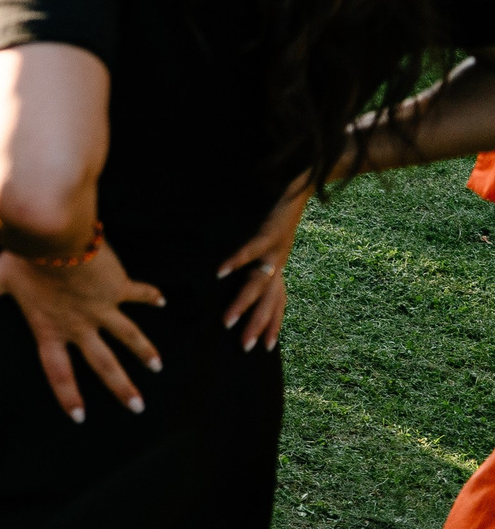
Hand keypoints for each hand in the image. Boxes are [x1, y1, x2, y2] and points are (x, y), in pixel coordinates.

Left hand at [0, 242, 164, 421]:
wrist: (54, 236)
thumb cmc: (23, 258)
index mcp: (50, 328)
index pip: (59, 371)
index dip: (68, 394)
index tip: (80, 416)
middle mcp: (79, 325)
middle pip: (103, 364)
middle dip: (121, 387)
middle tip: (137, 408)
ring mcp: (102, 307)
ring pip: (128, 336)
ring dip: (143, 351)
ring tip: (157, 367)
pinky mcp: (117, 286)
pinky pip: (137, 294)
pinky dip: (150, 296)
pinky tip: (162, 301)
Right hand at [218, 177, 310, 352]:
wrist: (307, 179)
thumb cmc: (287, 206)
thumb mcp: (275, 234)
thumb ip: (263, 252)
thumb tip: (248, 267)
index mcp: (281, 263)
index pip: (279, 301)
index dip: (274, 324)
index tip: (267, 349)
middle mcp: (281, 260)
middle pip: (269, 300)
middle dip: (258, 325)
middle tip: (245, 348)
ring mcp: (277, 248)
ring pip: (260, 283)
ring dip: (245, 303)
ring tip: (227, 321)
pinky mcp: (269, 231)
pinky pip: (251, 250)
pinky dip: (235, 262)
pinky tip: (220, 272)